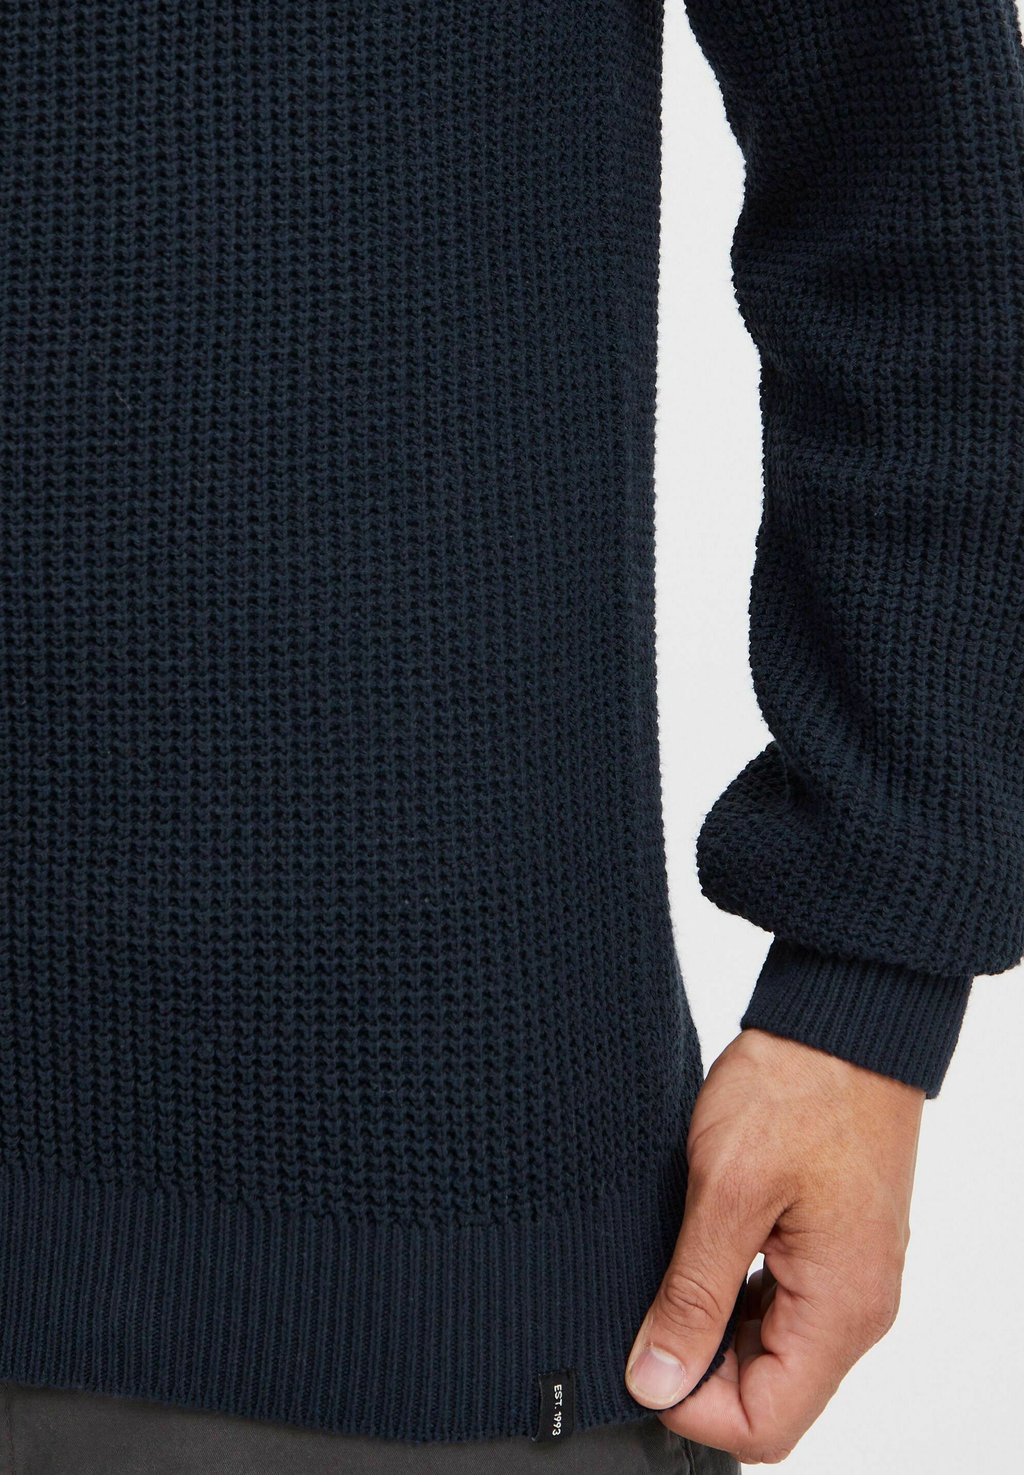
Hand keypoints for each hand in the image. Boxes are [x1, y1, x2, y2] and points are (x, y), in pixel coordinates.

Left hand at [623, 1027, 924, 1463]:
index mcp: (841, 1308)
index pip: (766, 1423)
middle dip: (698, 1368)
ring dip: (712, 1327)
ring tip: (669, 1266)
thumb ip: (692, 1295)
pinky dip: (734, 1293)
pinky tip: (698, 1250)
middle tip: (646, 1303)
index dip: (692, 1408)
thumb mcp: (725, 1190)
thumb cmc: (797, 1088)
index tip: (641, 1357)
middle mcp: (857, 1307)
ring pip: (771, 1349)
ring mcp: (849, 1276)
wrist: (843, 1019)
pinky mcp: (834, 1247)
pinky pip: (782, 1304)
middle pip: (769, 1393)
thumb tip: (656, 1381)